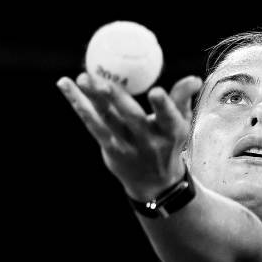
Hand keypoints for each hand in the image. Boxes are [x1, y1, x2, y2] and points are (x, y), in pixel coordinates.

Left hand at [57, 72, 202, 200]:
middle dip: (115, 98)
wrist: (155, 183)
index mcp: (171, 132)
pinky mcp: (110, 149)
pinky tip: (66, 86)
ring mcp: (128, 147)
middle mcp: (149, 141)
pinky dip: (79, 105)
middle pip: (131, 117)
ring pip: (106, 120)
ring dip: (90, 99)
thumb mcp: (181, 123)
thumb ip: (183, 99)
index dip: (163, 106)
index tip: (156, 92)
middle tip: (100, 78)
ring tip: (79, 78)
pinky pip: (92, 124)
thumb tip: (195, 79)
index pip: (169, 117)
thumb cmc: (169, 143)